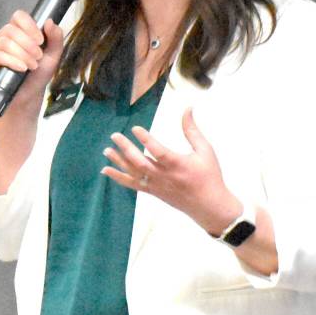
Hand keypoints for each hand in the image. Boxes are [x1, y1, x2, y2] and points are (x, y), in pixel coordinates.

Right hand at [0, 11, 63, 106]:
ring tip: (32, 65)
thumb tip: (50, 21)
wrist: (30, 95)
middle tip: (38, 57)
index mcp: (19, 31)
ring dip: (22, 54)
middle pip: (11, 29)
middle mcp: (5, 36)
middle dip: (28, 44)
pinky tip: (22, 68)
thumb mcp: (53, 55)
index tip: (40, 40)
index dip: (29, 26)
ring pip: (5, 42)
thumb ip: (55, 38)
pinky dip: (12, 61)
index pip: (19, 16)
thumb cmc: (38, 75)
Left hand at [100, 107, 240, 235]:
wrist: (209, 206)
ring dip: (119, 161)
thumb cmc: (209, 176)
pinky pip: (132, 185)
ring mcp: (157, 185)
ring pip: (134, 173)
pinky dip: (118, 177)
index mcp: (178, 164)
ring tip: (107, 150)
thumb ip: (192, 130)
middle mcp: (165, 176)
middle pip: (141, 162)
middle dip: (126, 149)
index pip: (159, 151)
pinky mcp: (153, 192)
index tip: (135, 129)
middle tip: (114, 136)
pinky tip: (106, 169)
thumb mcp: (205, 151)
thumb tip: (188, 108)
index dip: (146, 140)